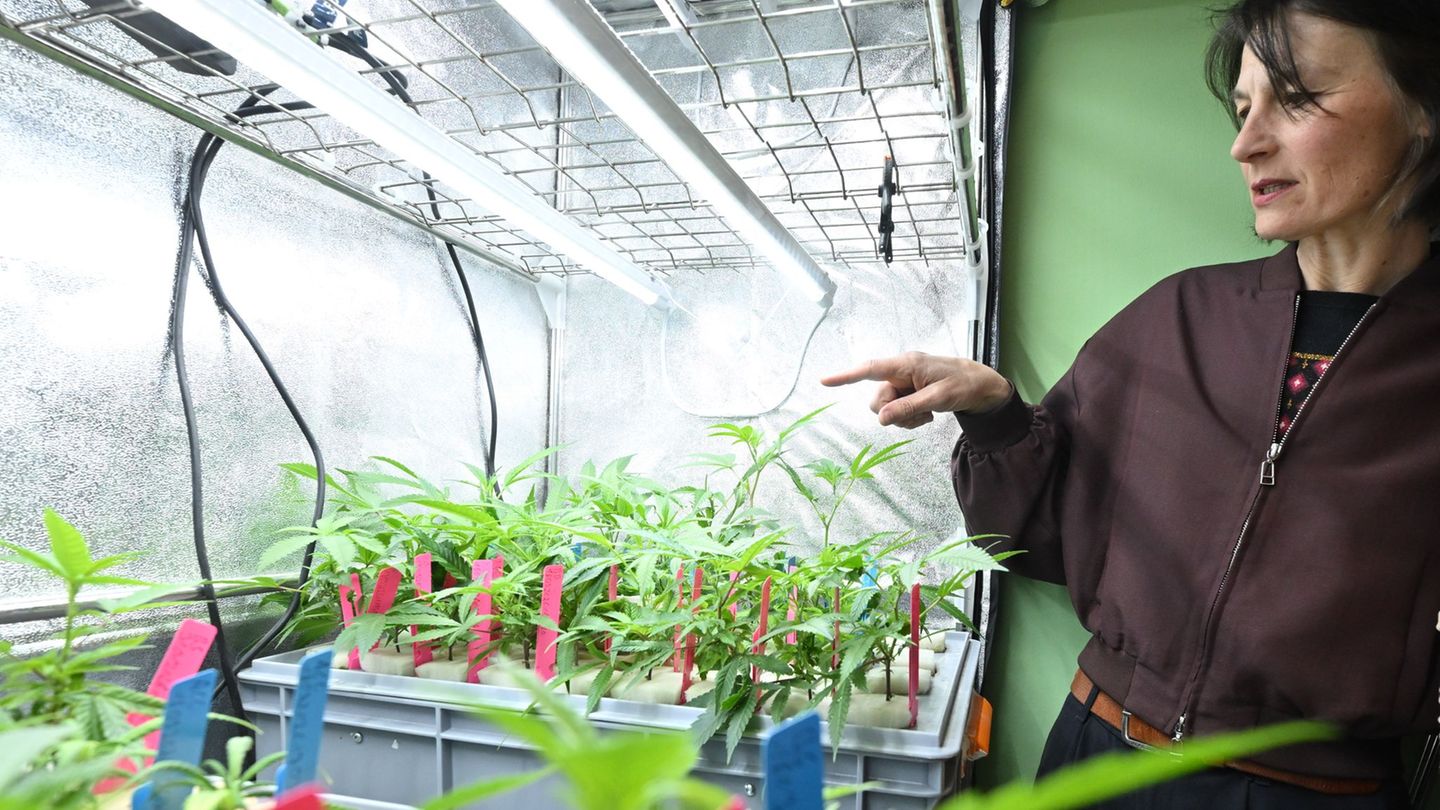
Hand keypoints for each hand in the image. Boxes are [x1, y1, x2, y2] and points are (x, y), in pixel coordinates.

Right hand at [820, 352, 1011, 428]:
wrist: (980, 386)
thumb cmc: (963, 384)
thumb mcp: (938, 398)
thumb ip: (908, 407)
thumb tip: (880, 418)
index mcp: (906, 364)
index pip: (870, 369)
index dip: (846, 376)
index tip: (824, 381)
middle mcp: (900, 371)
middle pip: (877, 398)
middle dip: (893, 412)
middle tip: (920, 414)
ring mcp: (903, 383)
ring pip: (886, 409)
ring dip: (903, 418)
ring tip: (927, 415)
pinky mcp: (907, 393)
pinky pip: (896, 412)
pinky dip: (909, 418)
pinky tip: (927, 414)